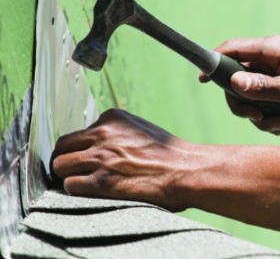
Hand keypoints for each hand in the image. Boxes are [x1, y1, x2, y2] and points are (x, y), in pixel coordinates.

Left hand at [51, 109, 197, 210]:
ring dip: (69, 176)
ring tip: (85, 184)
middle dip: (67, 160)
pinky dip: (77, 190)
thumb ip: (117, 132)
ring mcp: (100, 157)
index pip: (78, 133)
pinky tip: (93, 192)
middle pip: (62, 147)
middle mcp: (103, 134)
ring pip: (60, 166)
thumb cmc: (170, 154)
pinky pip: (70, 185)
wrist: (188, 170)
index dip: (80, 149)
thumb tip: (99, 145)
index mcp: (112, 118)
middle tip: (77, 172)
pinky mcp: (102, 182)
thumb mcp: (142, 129)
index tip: (88, 159)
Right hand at [200, 35, 279, 138]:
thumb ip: (263, 87)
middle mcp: (272, 57)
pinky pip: (261, 102)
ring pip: (248, 95)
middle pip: (237, 78)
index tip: (203, 80)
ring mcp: (274, 72)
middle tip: (261, 120)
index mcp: (275, 49)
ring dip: (261, 116)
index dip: (215, 62)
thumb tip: (234, 81)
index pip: (234, 48)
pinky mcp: (278, 86)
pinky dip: (270, 117)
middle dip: (246, 105)